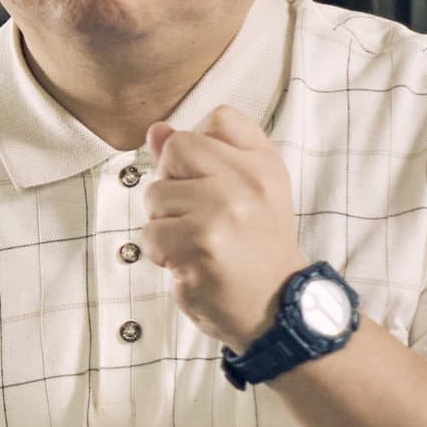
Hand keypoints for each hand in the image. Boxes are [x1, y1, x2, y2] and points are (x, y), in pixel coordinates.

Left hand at [143, 105, 308, 351]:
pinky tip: (191, 263)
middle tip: (203, 217)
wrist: (276, 309)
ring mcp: (224, 213)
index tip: (215, 183)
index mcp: (264, 164)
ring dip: (165, 223)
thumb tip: (155, 129)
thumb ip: (201, 155)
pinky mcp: (200, 246)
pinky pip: (150, 234)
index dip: (201, 149)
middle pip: (176, 148)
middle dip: (174, 183)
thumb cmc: (253, 248)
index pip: (218, 117)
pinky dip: (162, 254)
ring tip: (199, 243)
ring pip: (155, 194)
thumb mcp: (244, 191)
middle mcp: (249, 182)